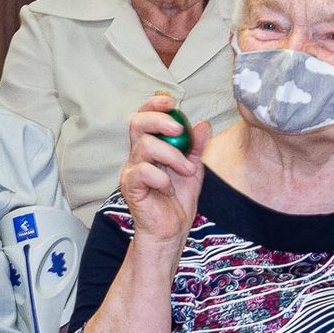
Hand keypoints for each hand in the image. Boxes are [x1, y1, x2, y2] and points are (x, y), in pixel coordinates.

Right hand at [119, 94, 211, 245]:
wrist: (170, 230)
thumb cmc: (178, 200)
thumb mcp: (193, 169)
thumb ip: (196, 148)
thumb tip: (203, 124)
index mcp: (149, 146)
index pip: (144, 117)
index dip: (154, 105)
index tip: (172, 102)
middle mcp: (136, 155)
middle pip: (137, 123)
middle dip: (160, 120)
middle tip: (179, 130)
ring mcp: (131, 170)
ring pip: (145, 146)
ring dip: (172, 155)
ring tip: (187, 170)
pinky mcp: (130, 187)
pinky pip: (144, 172)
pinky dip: (162, 178)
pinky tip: (169, 189)